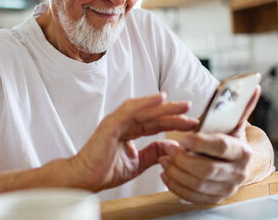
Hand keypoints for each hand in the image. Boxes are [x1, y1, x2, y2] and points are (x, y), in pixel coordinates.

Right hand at [71, 93, 197, 191]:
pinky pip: (130, 110)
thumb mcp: (137, 163)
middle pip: (153, 115)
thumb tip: (172, 146)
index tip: (191, 123)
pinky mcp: (111, 123)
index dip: (173, 122)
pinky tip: (160, 99)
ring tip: (182, 105)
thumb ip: (153, 153)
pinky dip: (146, 103)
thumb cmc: (105, 171)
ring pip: (145, 110)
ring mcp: (117, 121)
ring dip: (164, 106)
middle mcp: (124, 123)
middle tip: (191, 109)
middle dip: (173, 112)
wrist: (85, 178)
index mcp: (129, 131)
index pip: (155, 124)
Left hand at [158, 86, 260, 203]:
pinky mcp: (214, 198)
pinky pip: (192, 197)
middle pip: (207, 169)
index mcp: (242, 152)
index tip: (184, 138)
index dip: (201, 143)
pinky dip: (176, 186)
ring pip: (197, 185)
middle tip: (169, 148)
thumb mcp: (234, 123)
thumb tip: (252, 86)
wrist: (240, 164)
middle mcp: (237, 173)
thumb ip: (240, 106)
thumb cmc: (231, 139)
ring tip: (164, 159)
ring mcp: (226, 188)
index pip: (221, 147)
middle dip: (183, 159)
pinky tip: (166, 174)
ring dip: (177, 172)